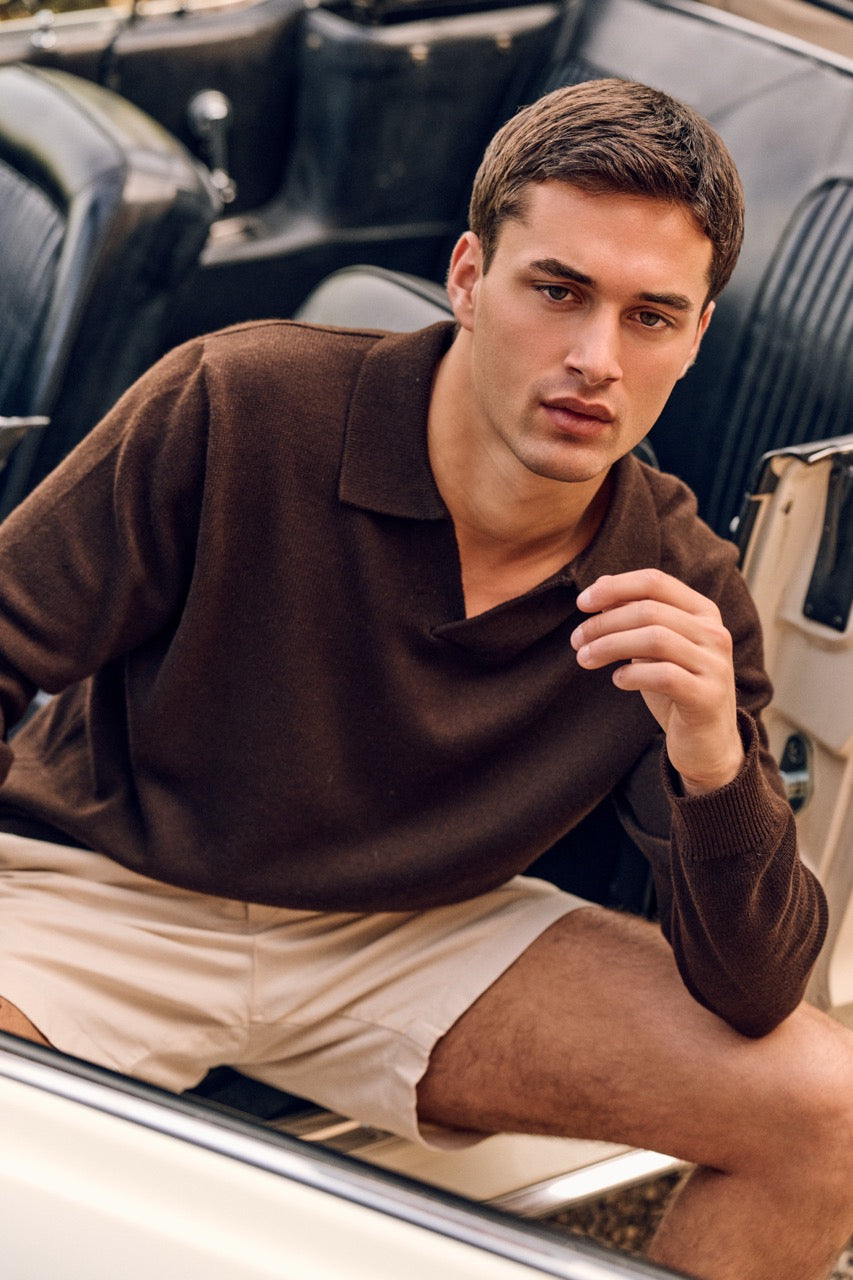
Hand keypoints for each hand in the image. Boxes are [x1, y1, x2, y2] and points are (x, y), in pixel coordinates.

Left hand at [571, 569, 744, 794]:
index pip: (655, 582)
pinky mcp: (707, 697)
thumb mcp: (655, 649)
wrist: (707, 743)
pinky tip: (618, 680)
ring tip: (585, 658)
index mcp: (703, 612)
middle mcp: (714, 633)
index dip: (615, 587)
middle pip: (649, 610)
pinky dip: (633, 674)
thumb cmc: (676, 689)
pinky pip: (664, 675)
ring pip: (655, 638)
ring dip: (610, 646)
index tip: (582, 602)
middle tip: (576, 639)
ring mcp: (715, 665)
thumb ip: (635, 618)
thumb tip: (600, 587)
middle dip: (604, 622)